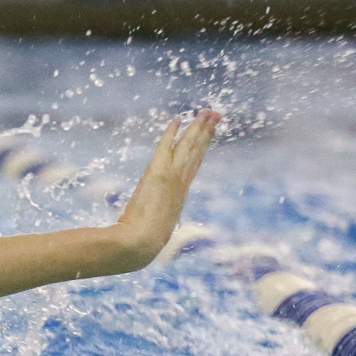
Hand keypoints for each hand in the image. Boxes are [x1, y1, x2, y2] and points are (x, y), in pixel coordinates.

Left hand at [113, 110, 218, 264]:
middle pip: (196, 151)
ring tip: (206, 112)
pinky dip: (171, 134)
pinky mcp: (157, 174)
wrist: (140, 243)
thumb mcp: (155, 226)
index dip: (203, 147)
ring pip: (187, 147)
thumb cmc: (144, 241)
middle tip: (216, 114)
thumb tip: (154, 221)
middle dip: (206, 132)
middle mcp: (180, 183)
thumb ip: (157, 217)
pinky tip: (177, 120)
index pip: (194, 164)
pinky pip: (165, 148)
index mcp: (181, 194)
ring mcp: (171, 178)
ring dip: (196, 128)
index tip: (210, 133)